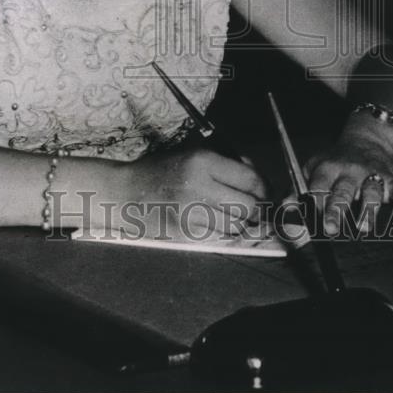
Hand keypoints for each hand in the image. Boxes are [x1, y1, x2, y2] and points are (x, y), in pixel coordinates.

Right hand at [112, 146, 267, 240]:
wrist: (125, 192)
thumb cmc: (162, 171)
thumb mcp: (193, 155)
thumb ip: (226, 164)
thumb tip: (258, 180)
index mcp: (202, 160)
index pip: (250, 179)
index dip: (265, 189)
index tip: (266, 193)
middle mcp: (198, 185)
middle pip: (248, 206)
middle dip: (256, 210)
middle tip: (254, 209)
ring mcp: (190, 211)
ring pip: (236, 226)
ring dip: (240, 224)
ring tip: (232, 216)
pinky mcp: (184, 232)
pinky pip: (217, 237)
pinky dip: (221, 232)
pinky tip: (213, 223)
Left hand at [303, 129, 392, 237]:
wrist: (368, 138)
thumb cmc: (337, 160)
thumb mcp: (314, 168)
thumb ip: (299, 189)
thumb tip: (285, 206)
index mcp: (328, 168)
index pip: (319, 185)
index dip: (314, 201)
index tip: (310, 218)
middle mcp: (350, 171)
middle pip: (343, 191)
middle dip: (336, 209)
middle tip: (330, 228)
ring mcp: (373, 175)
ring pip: (371, 193)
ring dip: (368, 210)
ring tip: (363, 228)